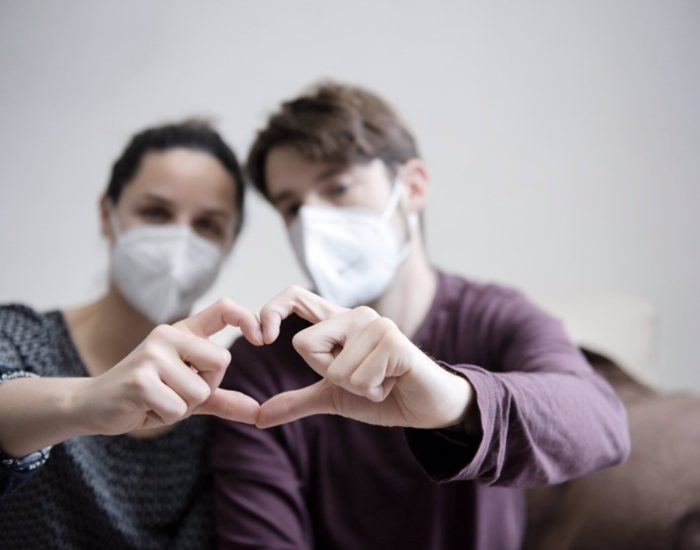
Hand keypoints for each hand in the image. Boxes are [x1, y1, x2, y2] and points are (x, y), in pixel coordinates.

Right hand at [77, 298, 263, 434]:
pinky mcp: (141, 379)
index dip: (247, 318)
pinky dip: (167, 417)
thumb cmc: (148, 396)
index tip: (263, 338)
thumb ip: (223, 399)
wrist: (94, 405)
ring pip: (200, 390)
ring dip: (184, 407)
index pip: (223, 308)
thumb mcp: (190, 395)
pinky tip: (146, 407)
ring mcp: (152, 354)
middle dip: (206, 387)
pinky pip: (180, 408)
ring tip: (158, 399)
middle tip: (176, 391)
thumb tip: (258, 412)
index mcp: (183, 332)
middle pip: (222, 360)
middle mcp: (168, 335)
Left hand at [256, 286, 473, 428]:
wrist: (427, 408)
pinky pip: (357, 378)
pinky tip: (392, 382)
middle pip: (304, 345)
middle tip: (361, 377)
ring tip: (381, 380)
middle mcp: (355, 314)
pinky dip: (373, 392)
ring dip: (357, 388)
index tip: (262, 339)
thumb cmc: (383, 395)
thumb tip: (257, 417)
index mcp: (337, 321)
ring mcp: (375, 324)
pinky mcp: (393, 340)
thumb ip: (297, 401)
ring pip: (334, 369)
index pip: (294, 296)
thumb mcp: (334, 397)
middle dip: (328, 375)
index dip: (271, 312)